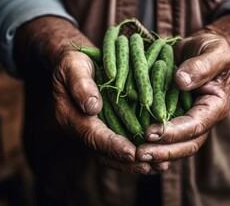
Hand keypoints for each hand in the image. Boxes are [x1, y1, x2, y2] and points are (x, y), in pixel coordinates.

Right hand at [15, 16, 150, 173]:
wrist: (75, 64)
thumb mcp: (72, 66)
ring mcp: (93, 130)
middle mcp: (81, 129)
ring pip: (113, 154)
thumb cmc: (73, 62)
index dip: (112, 145)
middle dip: (128, 161)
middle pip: (104, 152)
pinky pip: (119, 145)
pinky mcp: (105, 127)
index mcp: (69, 116)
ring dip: (135, 162)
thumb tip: (92, 106)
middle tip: (152, 165)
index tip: (132, 152)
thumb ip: (80, 84)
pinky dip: (136, 153)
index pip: (92, 135)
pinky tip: (156, 155)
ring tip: (160, 166)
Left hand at [136, 14, 229, 170]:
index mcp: (214, 106)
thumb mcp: (214, 51)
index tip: (151, 132)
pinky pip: (163, 133)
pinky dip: (151, 142)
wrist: (199, 48)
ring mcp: (186, 118)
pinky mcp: (172, 115)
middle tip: (140, 154)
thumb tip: (181, 82)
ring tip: (134, 154)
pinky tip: (132, 144)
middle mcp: (202, 118)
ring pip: (175, 144)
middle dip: (164, 151)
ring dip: (156, 152)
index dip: (174, 132)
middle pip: (186, 144)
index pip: (195, 125)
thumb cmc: (210, 48)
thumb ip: (202, 66)